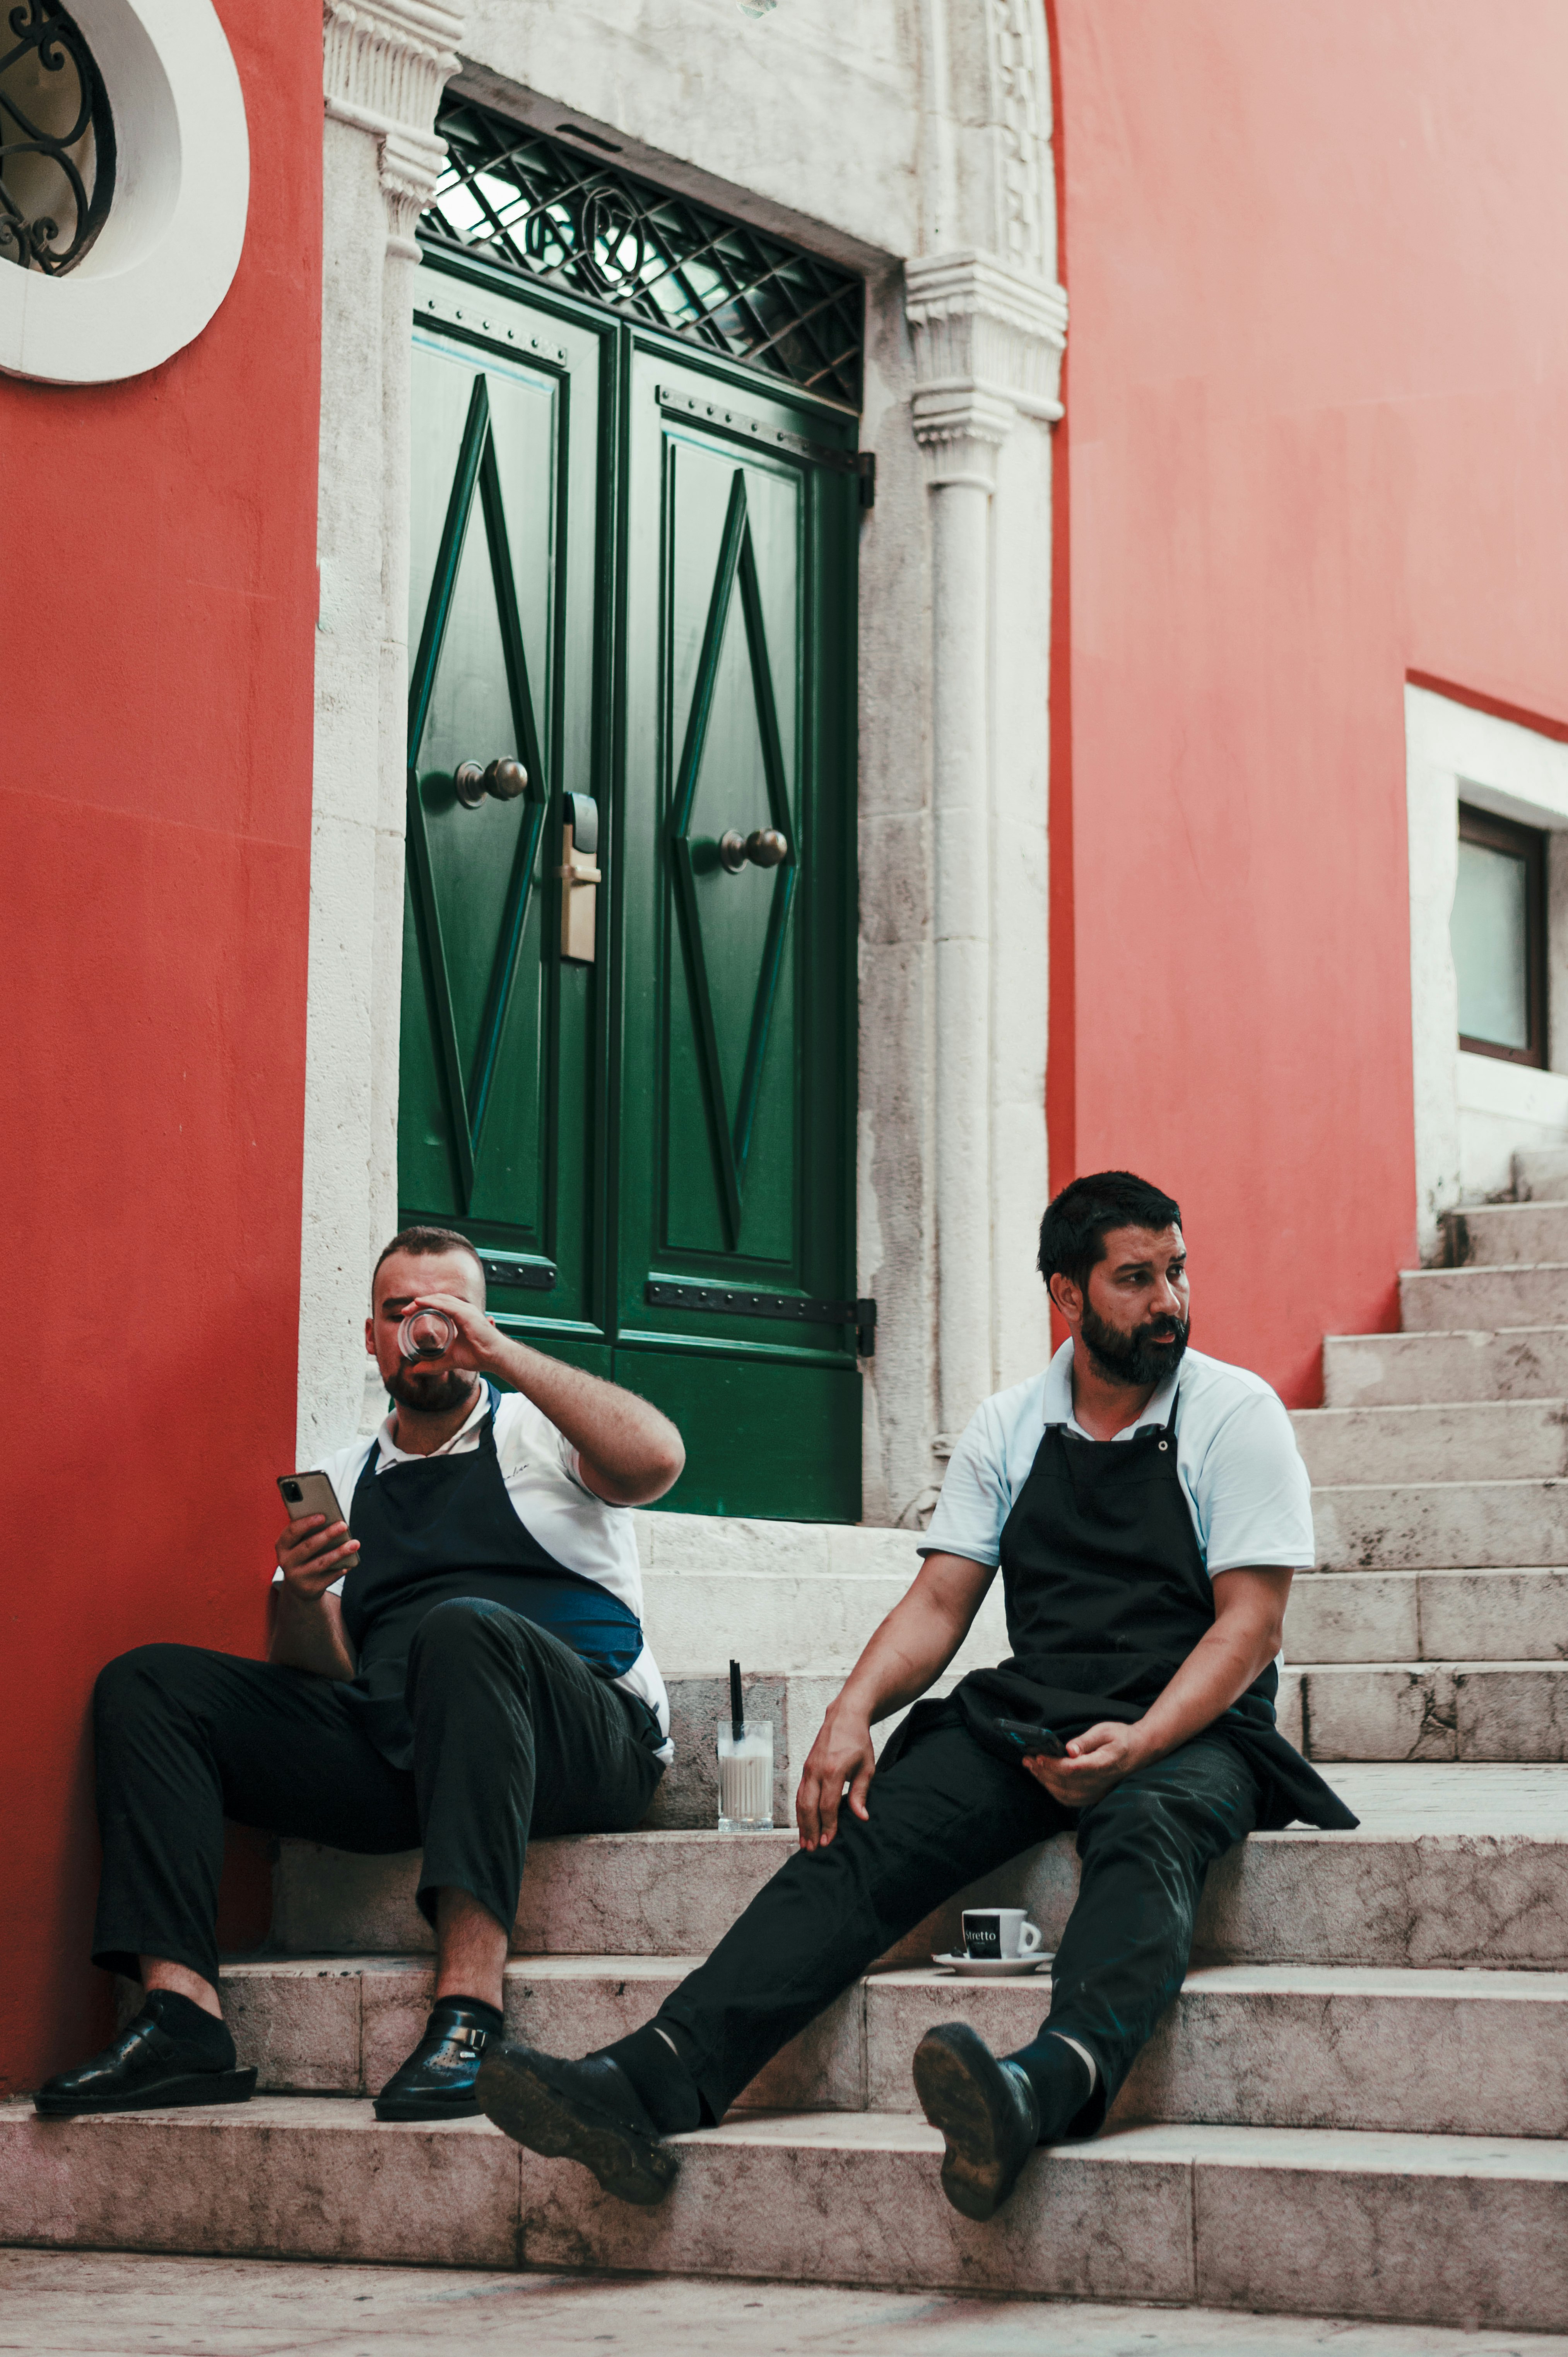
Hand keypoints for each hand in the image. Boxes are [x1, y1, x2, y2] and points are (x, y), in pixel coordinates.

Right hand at [275, 1514, 358, 1600]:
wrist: (299, 1585)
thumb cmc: (304, 1555)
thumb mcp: (299, 1544)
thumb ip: (309, 1532)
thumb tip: (332, 1521)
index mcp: (282, 1546)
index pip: (292, 1532)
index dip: (307, 1523)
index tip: (323, 1516)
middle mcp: (286, 1562)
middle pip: (308, 1546)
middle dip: (327, 1535)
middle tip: (343, 1525)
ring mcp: (297, 1577)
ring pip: (321, 1562)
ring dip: (339, 1552)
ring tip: (355, 1543)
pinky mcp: (310, 1588)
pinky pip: (329, 1577)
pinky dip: (340, 1569)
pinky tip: (350, 1563)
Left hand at [407, 1290, 504, 1374]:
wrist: (495, 1357)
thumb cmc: (479, 1355)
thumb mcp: (450, 1360)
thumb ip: (434, 1364)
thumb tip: (416, 1370)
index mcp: (461, 1316)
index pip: (440, 1305)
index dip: (425, 1306)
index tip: (409, 1314)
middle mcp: (464, 1310)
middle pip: (438, 1299)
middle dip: (420, 1303)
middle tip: (405, 1311)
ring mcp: (466, 1310)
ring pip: (440, 1299)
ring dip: (423, 1301)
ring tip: (409, 1307)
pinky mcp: (466, 1314)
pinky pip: (445, 1305)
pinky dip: (431, 1302)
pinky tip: (420, 1303)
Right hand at [796, 1711, 876, 1850]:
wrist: (844, 1717)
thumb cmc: (858, 1742)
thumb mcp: (867, 1767)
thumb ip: (861, 1793)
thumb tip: (862, 1817)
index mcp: (833, 1771)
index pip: (827, 1806)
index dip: (827, 1826)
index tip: (828, 1842)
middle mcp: (816, 1771)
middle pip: (808, 1807)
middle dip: (810, 1830)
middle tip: (813, 1849)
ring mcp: (808, 1769)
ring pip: (800, 1801)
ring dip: (802, 1823)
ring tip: (804, 1842)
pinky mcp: (805, 1768)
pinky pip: (799, 1793)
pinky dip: (799, 1811)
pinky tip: (802, 1823)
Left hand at [1021, 1720, 1146, 1807]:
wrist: (1139, 1751)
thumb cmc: (1121, 1737)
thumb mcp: (1105, 1731)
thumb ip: (1086, 1740)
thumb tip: (1069, 1749)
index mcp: (1103, 1764)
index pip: (1073, 1769)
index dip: (1053, 1765)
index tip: (1038, 1756)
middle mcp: (1099, 1782)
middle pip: (1065, 1782)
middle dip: (1043, 1772)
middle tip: (1027, 1760)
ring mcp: (1097, 1792)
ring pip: (1065, 1793)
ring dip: (1045, 1782)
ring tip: (1032, 1768)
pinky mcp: (1094, 1796)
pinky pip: (1070, 1799)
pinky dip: (1054, 1791)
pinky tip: (1045, 1780)